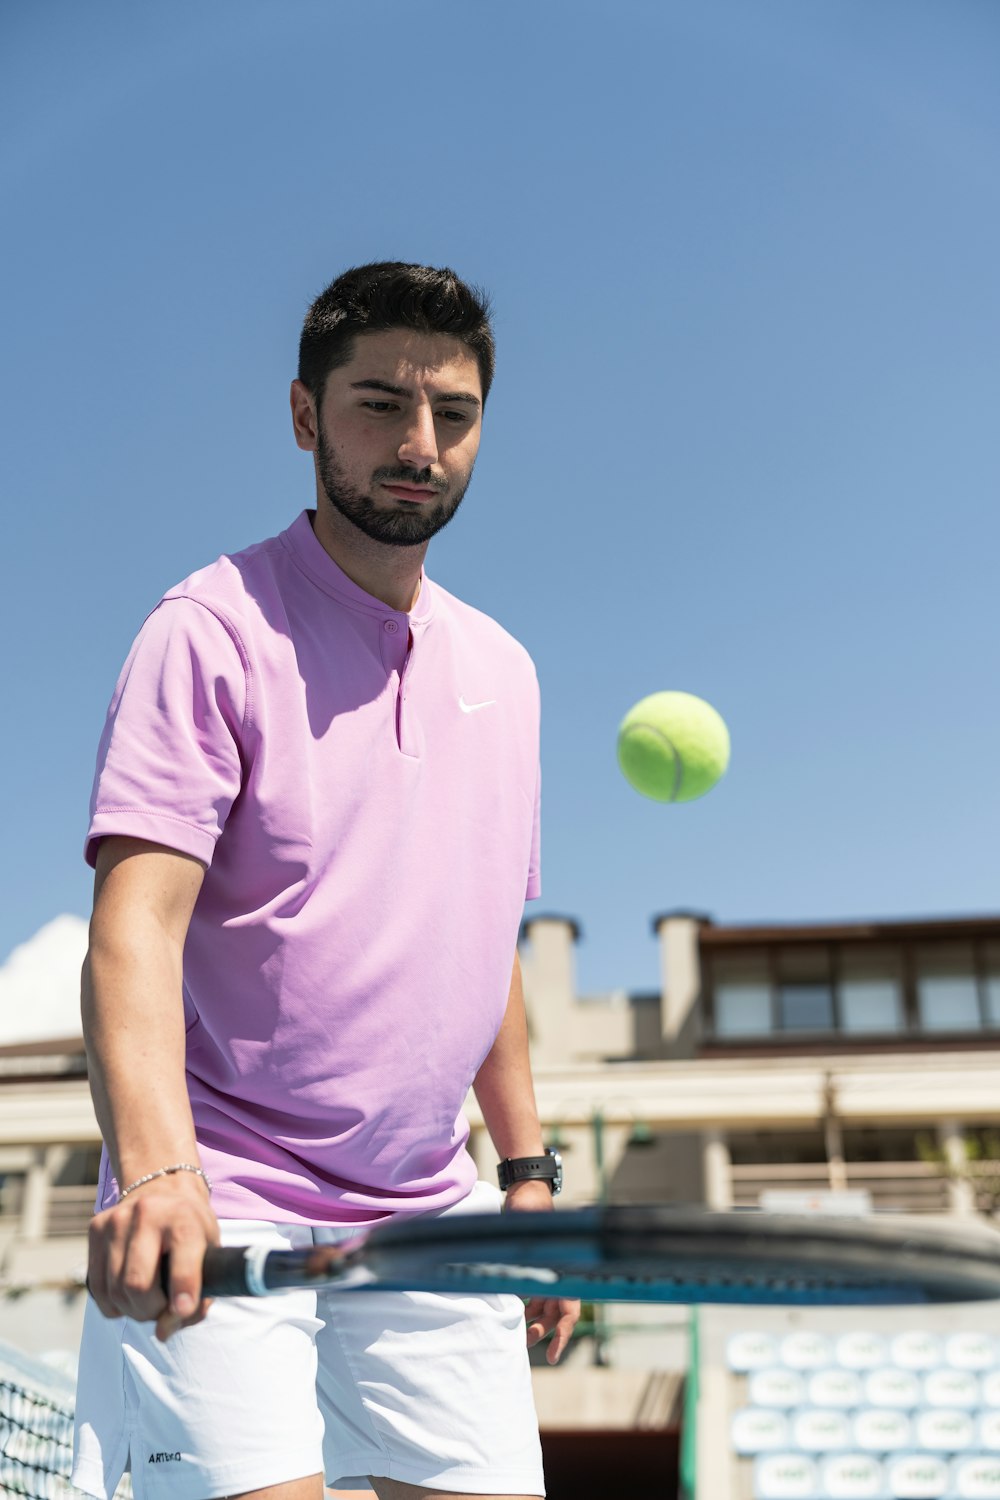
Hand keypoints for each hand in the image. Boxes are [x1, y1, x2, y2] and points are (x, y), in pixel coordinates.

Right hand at [86, 1171, 218, 1341]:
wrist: (162, 1188)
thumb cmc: (190, 1229)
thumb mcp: (208, 1254)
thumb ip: (197, 1298)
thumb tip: (163, 1332)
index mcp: (184, 1219)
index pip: (181, 1263)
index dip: (183, 1292)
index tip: (182, 1312)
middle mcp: (148, 1214)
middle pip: (137, 1285)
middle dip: (150, 1310)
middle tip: (161, 1309)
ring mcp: (116, 1220)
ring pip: (114, 1291)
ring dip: (131, 1310)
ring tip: (147, 1301)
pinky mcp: (95, 1228)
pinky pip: (97, 1288)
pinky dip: (113, 1303)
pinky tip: (128, 1294)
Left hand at [503, 1178, 580, 1364]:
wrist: (527, 1189)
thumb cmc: (530, 1209)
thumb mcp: (526, 1233)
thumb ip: (522, 1259)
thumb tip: (512, 1288)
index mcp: (562, 1269)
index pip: (569, 1311)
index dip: (562, 1335)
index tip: (553, 1355)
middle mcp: (559, 1273)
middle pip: (555, 1313)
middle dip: (542, 1332)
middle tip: (523, 1344)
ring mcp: (548, 1271)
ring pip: (545, 1306)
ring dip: (533, 1321)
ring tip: (518, 1336)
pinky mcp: (537, 1266)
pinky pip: (535, 1293)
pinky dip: (526, 1305)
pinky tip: (513, 1312)